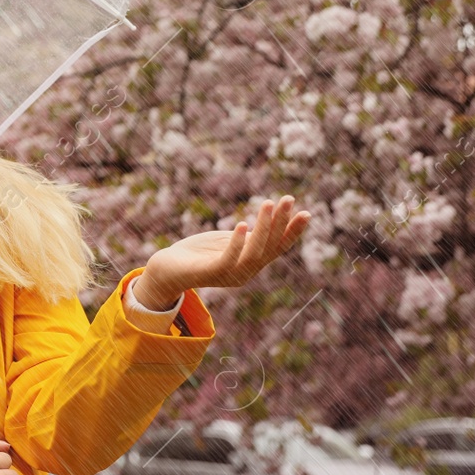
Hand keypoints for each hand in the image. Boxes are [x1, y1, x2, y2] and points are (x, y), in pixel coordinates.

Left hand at [131, 195, 309, 309]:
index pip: (278, 248)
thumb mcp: (228, 241)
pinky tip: (243, 225)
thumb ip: (249, 236)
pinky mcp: (210, 273)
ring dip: (263, 228)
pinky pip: (228, 260)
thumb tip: (269, 218)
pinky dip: (237, 243)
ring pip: (254, 253)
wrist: (168, 270)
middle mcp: (245, 272)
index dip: (292, 232)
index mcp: (252, 263)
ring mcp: (229, 275)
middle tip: (288, 199)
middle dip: (281, 223)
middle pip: (269, 247)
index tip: (306, 213)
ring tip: (268, 203)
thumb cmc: (199, 253)